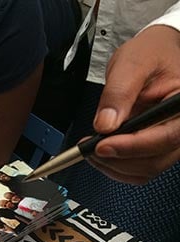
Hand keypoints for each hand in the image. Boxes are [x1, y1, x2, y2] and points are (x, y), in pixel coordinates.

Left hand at [89, 25, 179, 183]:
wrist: (152, 55)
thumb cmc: (150, 54)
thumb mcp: (131, 64)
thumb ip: (119, 93)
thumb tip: (105, 125)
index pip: (165, 137)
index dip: (131, 147)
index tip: (101, 146)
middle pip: (154, 160)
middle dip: (117, 159)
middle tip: (88, 148)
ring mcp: (170, 139)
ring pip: (145, 169)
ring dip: (113, 165)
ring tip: (90, 148)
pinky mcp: (156, 147)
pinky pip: (139, 169)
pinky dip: (116, 166)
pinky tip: (100, 152)